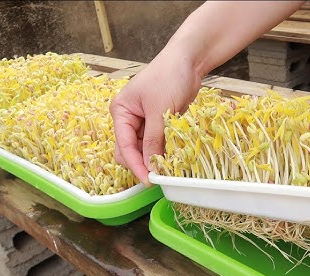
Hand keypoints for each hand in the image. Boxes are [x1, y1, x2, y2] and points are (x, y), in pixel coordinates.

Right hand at [110, 48, 201, 184]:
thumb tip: (150, 166)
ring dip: (154, 159)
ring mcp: (143, 121)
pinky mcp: (158, 123)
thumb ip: (153, 139)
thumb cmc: (169, 77)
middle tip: (160, 177)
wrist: (188, 60)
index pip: (123, 145)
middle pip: (129, 150)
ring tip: (168, 168)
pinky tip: (172, 158)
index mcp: (121, 112)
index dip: (135, 165)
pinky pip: (157, 143)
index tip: (148, 180)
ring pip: (144, 149)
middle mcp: (128, 118)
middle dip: (142, 163)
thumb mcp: (159, 110)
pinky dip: (163, 151)